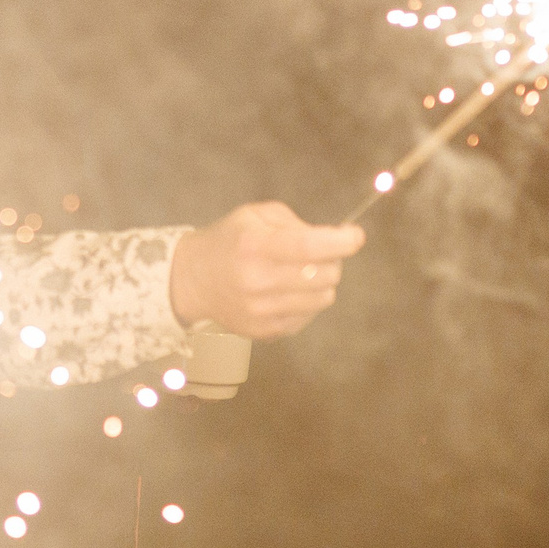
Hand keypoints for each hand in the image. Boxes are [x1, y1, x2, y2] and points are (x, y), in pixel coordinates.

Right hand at [167, 202, 364, 339]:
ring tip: (305, 272)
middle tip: (322, 253)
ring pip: (323, 298)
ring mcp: (262, 311)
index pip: (308, 246)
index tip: (355, 235)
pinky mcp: (265, 332)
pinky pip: (308, 316)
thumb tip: (335, 239)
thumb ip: (294, 223)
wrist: (193, 280)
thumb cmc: (230, 240)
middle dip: (333, 260)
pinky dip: (308, 301)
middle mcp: (258, 281)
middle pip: (324, 275)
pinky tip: (290, 291)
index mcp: (255, 245)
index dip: (340, 241)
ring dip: (323, 282)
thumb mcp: (255, 215)